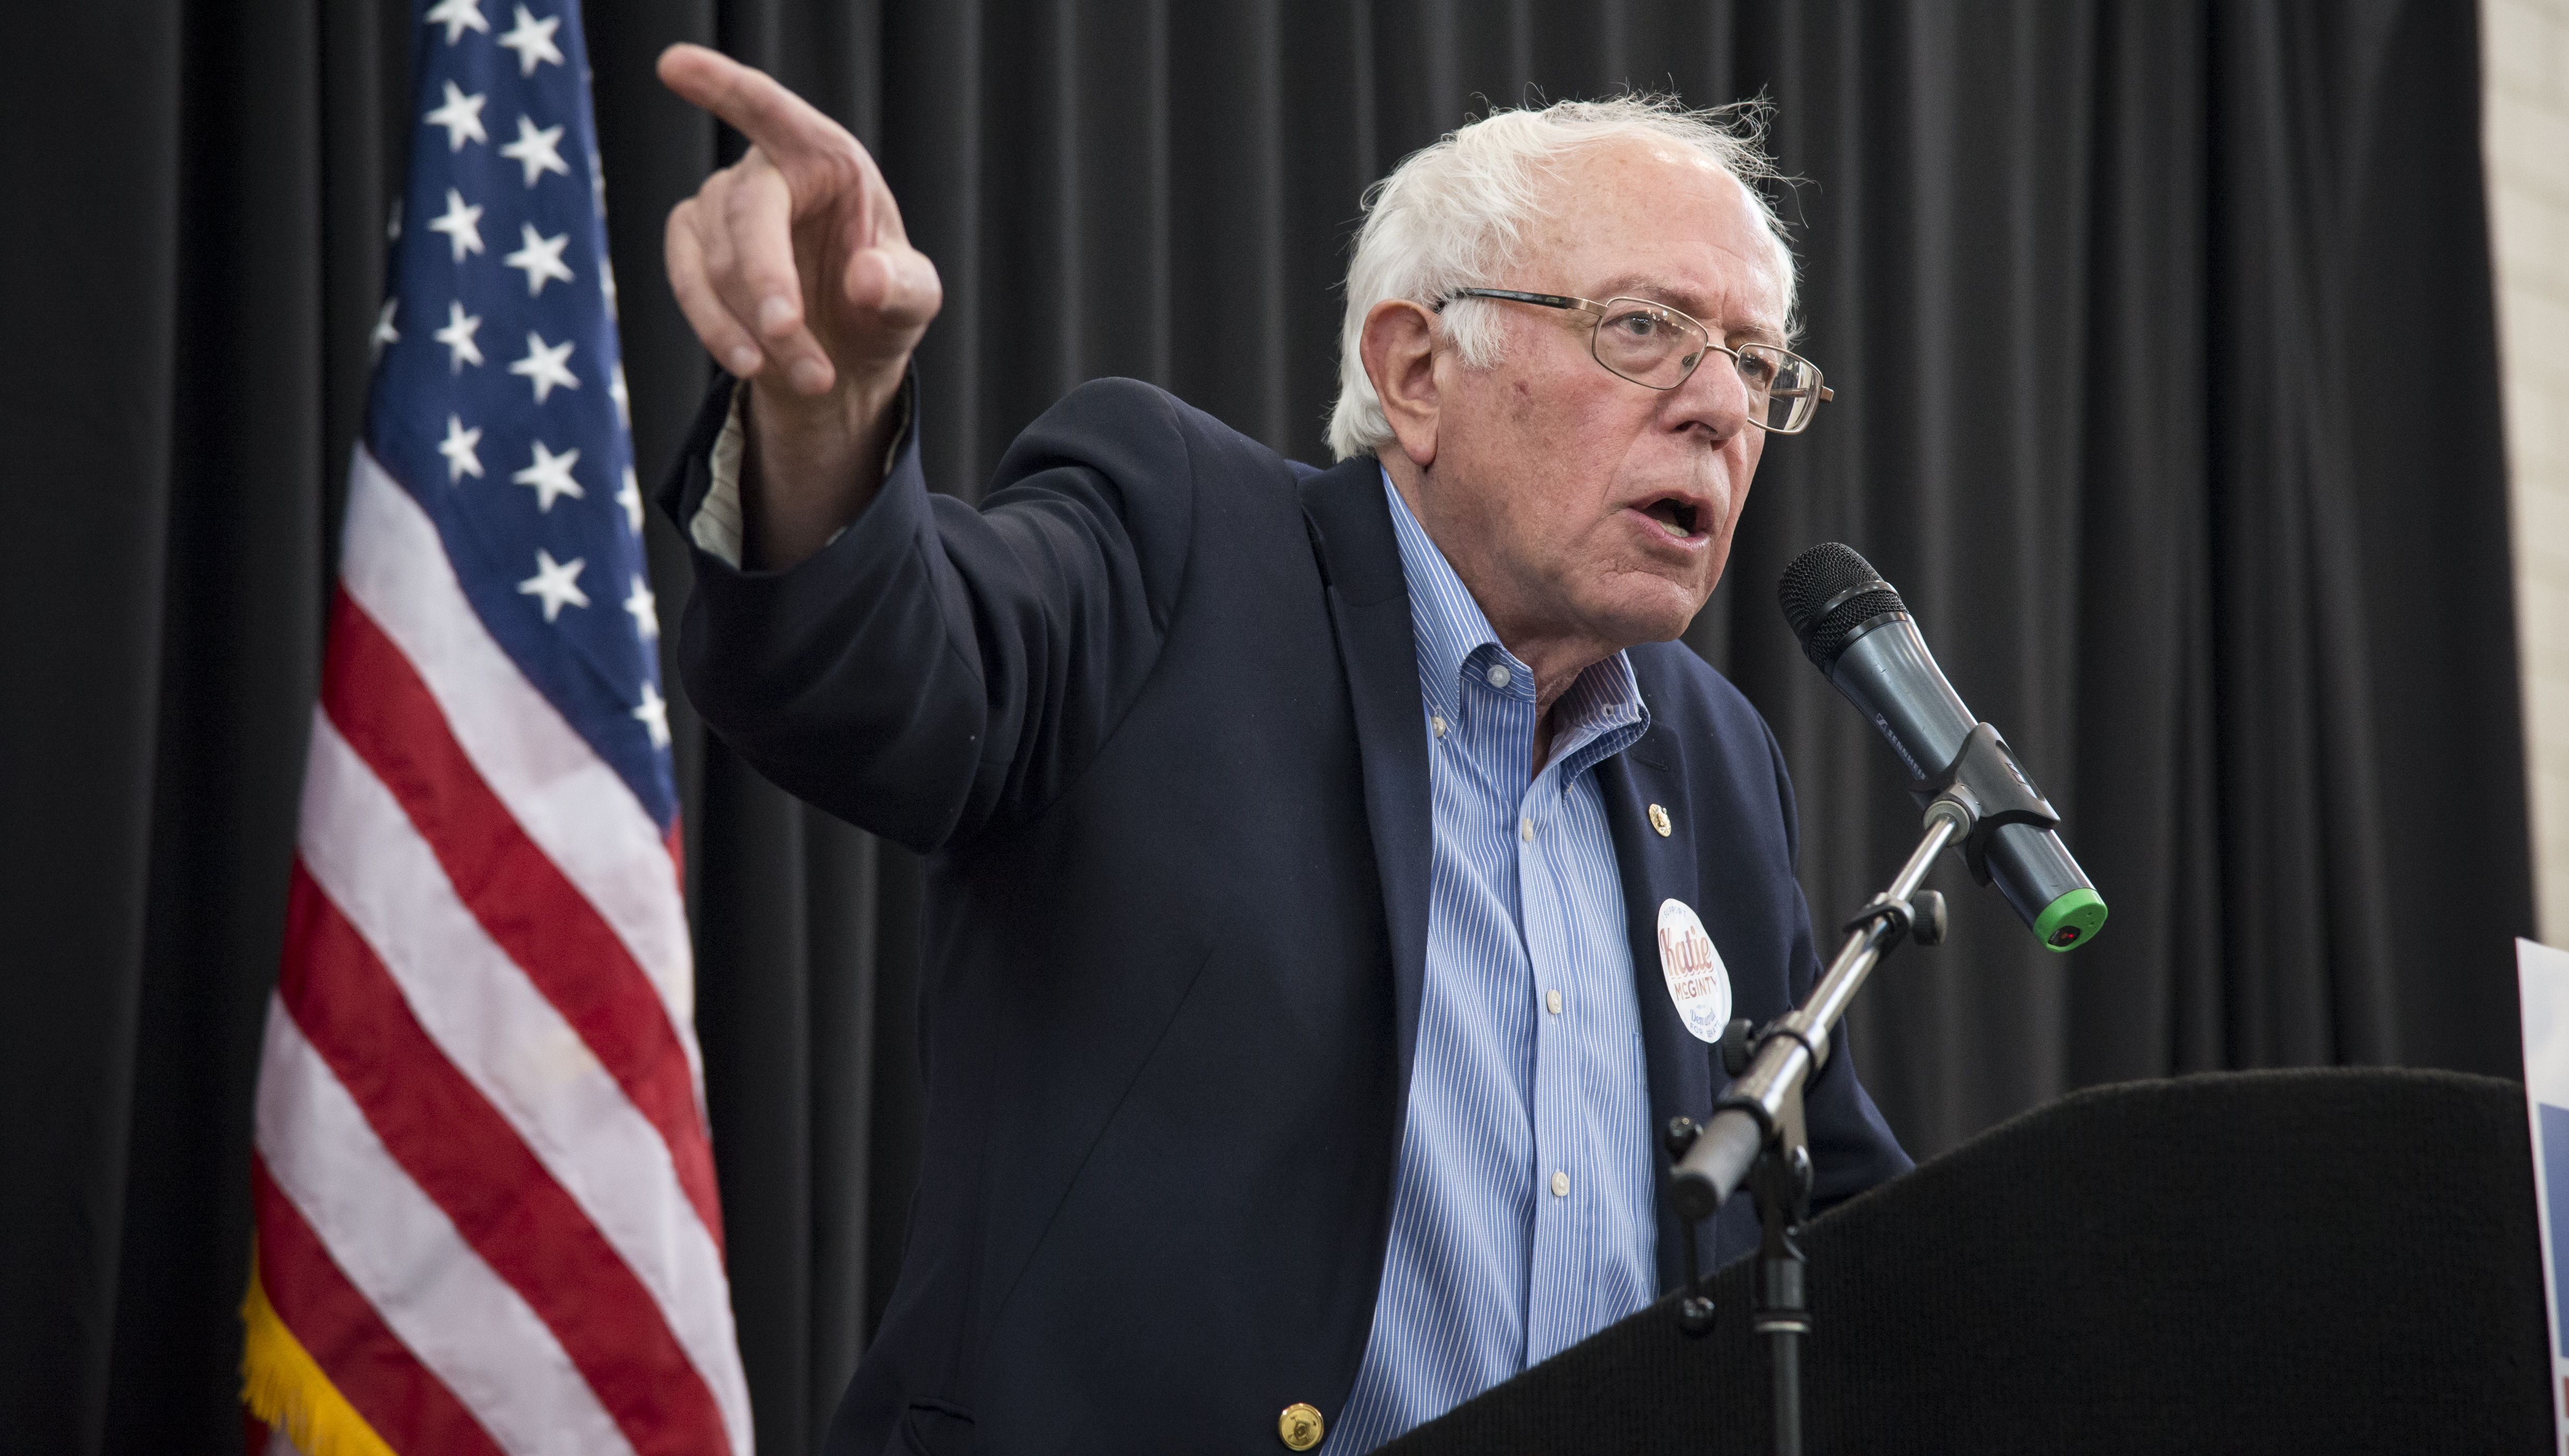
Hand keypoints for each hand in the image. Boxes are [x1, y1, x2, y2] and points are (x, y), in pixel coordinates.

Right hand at [658, 45, 940, 564]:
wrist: (842, 358)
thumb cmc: (880, 307)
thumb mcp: (913, 301)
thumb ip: (902, 288)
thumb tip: (868, 278)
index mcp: (825, 157)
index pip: (771, 112)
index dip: (724, 87)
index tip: (673, 64)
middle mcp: (766, 172)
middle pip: (747, 212)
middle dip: (766, 280)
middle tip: (789, 334)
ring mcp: (719, 207)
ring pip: (719, 265)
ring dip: (759, 329)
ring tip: (812, 376)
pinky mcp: (689, 248)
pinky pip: (688, 284)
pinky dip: (718, 330)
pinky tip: (752, 363)